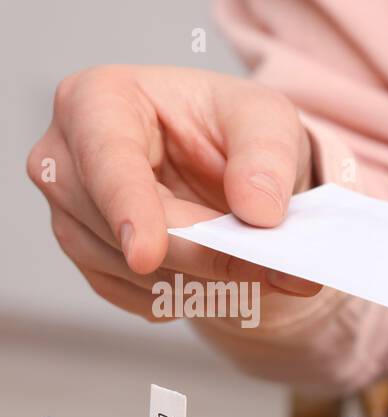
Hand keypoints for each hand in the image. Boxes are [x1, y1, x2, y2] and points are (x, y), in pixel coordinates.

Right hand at [27, 64, 320, 319]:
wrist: (230, 168)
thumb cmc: (234, 128)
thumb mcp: (267, 119)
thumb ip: (267, 157)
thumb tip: (258, 212)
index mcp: (97, 100)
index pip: (105, 160)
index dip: (128, 209)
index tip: (147, 255)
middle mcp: (66, 158)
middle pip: (118, 229)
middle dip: (199, 255)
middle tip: (273, 272)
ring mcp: (72, 214)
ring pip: (130, 273)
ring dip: (204, 281)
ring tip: (259, 268)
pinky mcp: (92, 259)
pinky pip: (140, 297)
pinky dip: (192, 297)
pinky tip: (224, 276)